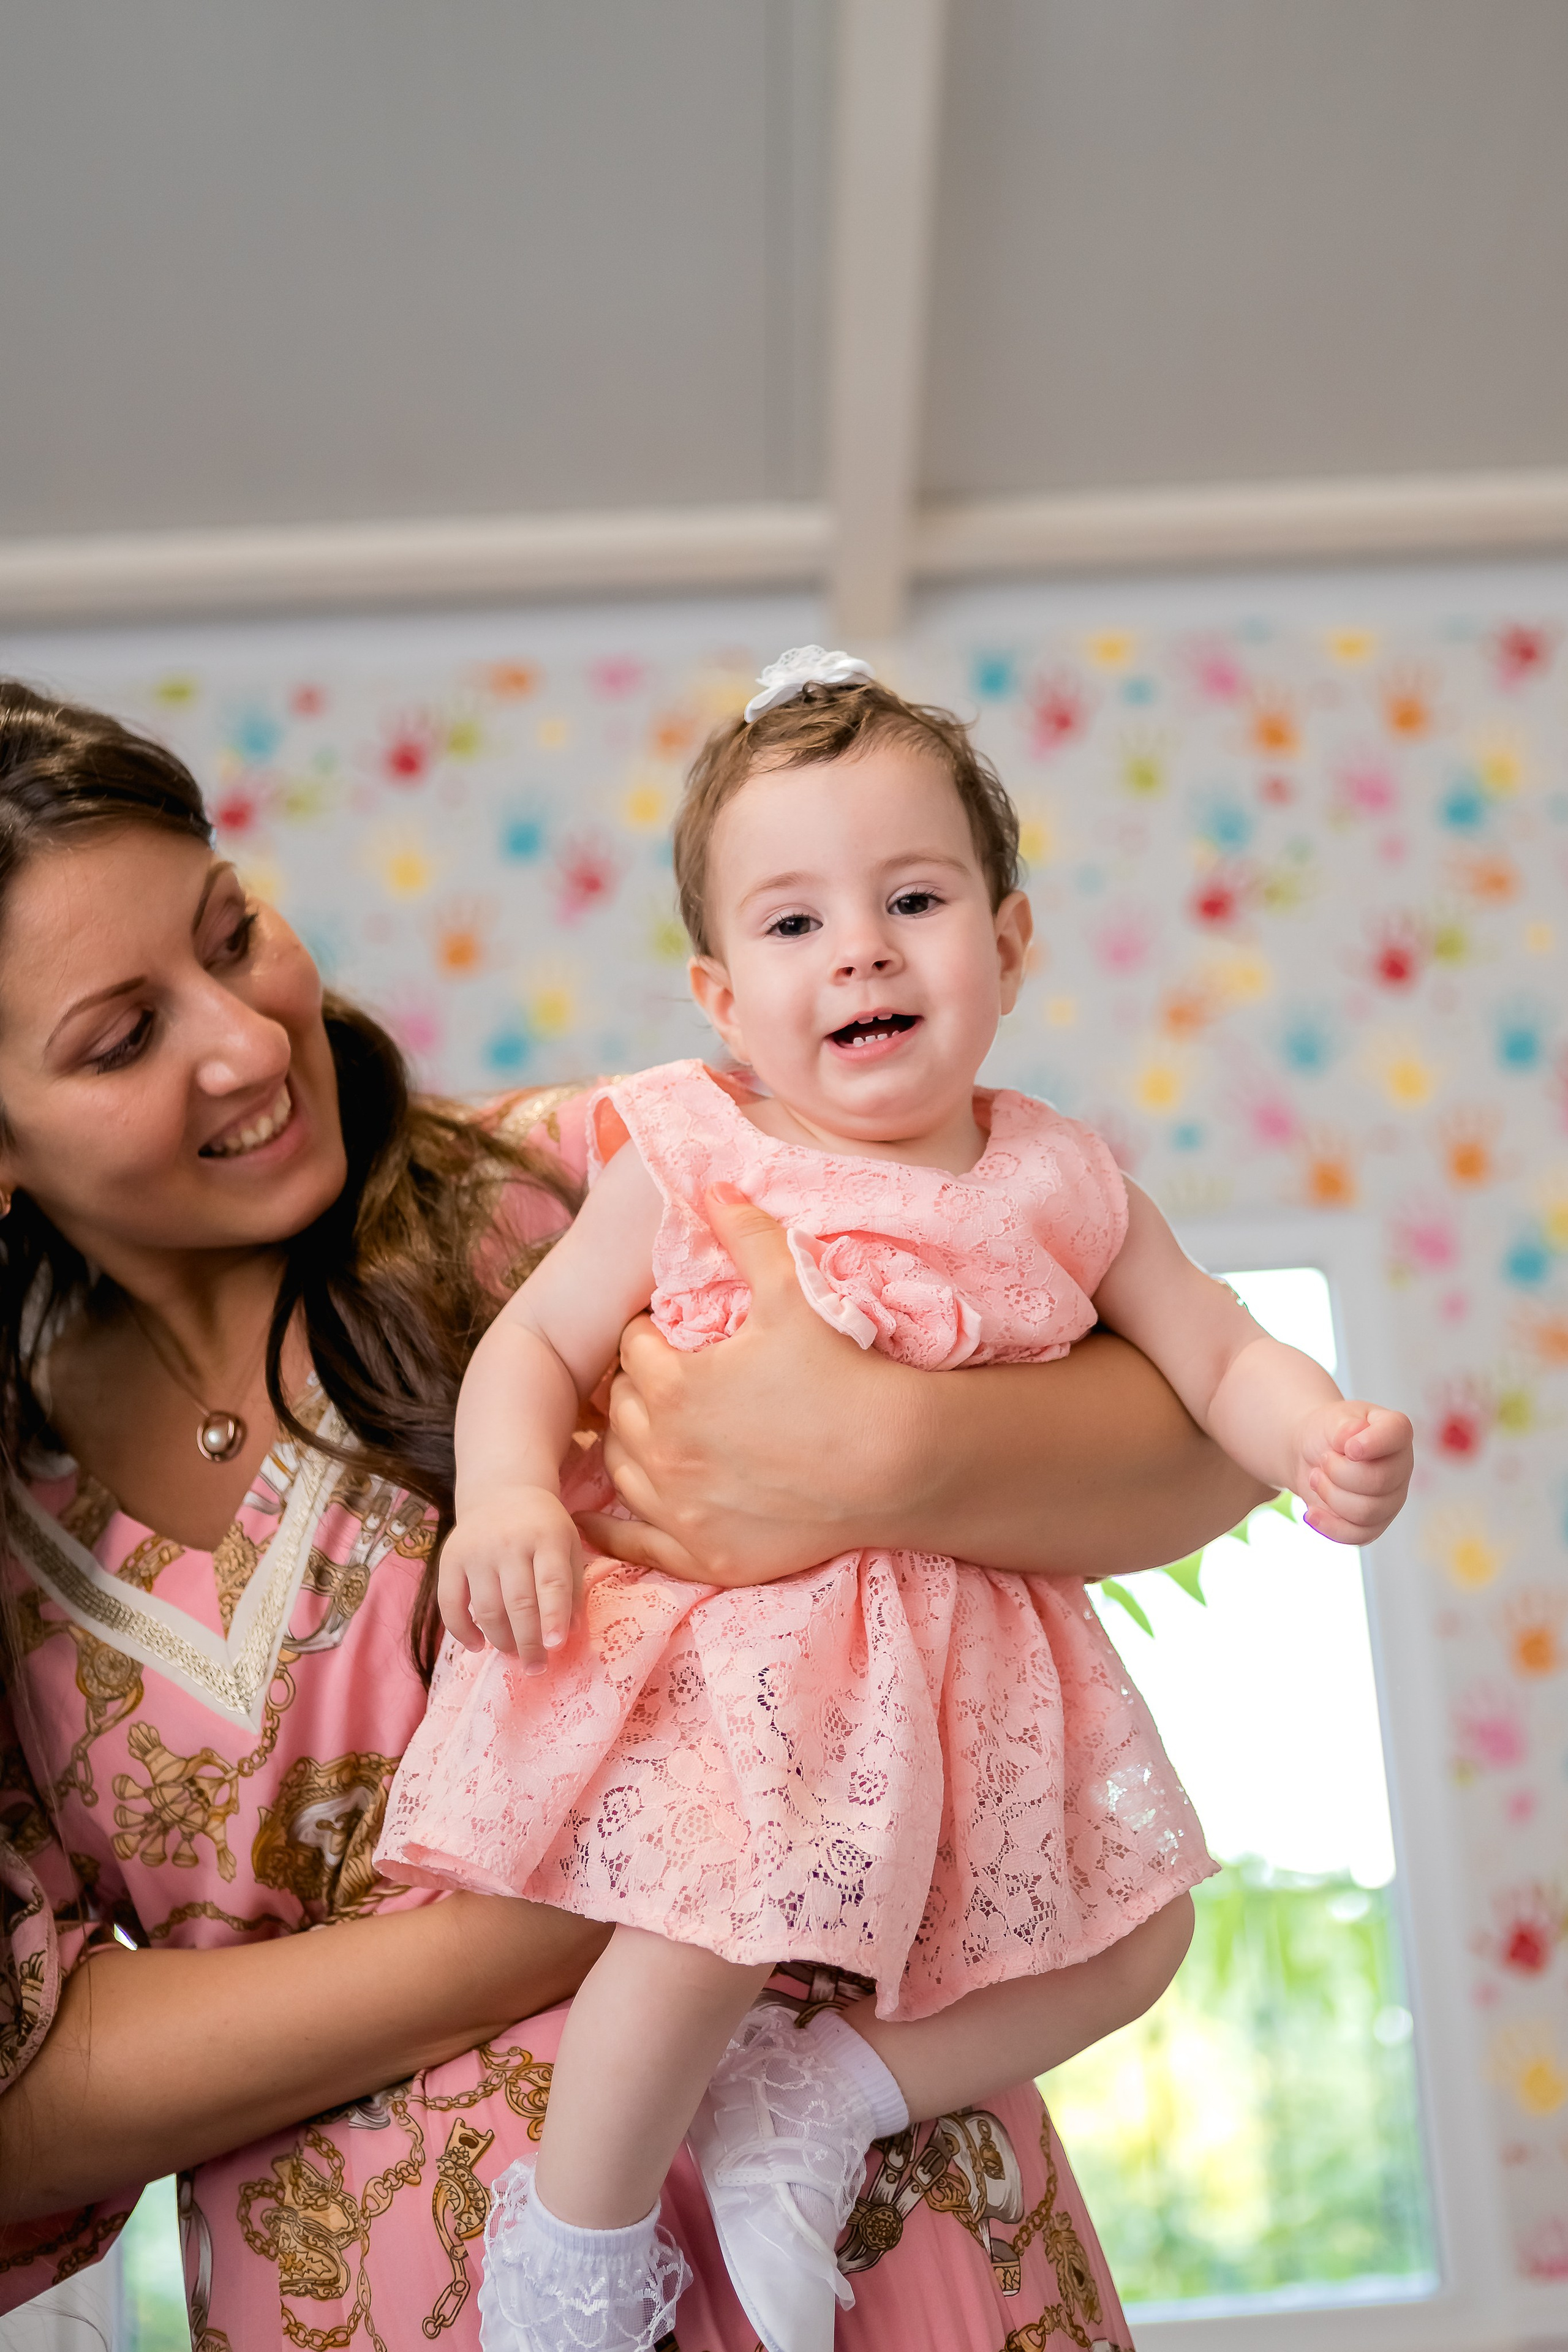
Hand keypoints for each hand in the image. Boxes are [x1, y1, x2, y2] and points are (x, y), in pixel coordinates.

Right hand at [437, 1485, 581, 1666]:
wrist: (503, 1492)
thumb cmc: (543, 1528)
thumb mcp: (569, 1546)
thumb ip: (572, 1587)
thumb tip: (571, 1633)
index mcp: (547, 1536)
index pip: (551, 1581)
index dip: (554, 1615)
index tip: (556, 1646)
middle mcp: (510, 1541)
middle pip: (519, 1603)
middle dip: (529, 1642)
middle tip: (537, 1666)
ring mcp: (477, 1550)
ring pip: (487, 1609)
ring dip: (501, 1641)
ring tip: (514, 1655)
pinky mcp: (450, 1558)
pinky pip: (450, 1604)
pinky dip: (462, 1631)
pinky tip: (477, 1646)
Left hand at [576, 1185, 911, 1585]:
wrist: (897, 1464)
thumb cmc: (843, 1374)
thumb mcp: (793, 1291)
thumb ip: (747, 1234)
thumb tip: (712, 1185)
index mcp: (670, 1386)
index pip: (634, 1349)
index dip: (653, 1334)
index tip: (673, 1332)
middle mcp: (661, 1452)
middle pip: (621, 1409)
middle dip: (638, 1387)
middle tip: (666, 1376)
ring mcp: (681, 1512)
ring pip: (620, 1472)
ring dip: (628, 1446)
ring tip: (651, 1430)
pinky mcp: (705, 1556)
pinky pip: (633, 1547)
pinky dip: (609, 1532)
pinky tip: (594, 1523)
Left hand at [1297, 1401, 1413, 1544]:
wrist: (1311, 1454)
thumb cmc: (1328, 1433)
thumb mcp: (1332, 1419)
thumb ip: (1344, 1426)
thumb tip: (1352, 1439)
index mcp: (1396, 1432)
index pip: (1398, 1432)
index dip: (1373, 1442)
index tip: (1348, 1447)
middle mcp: (1400, 1467)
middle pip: (1378, 1482)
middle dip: (1338, 1472)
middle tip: (1323, 1460)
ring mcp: (1390, 1499)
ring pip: (1366, 1512)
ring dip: (1330, 1494)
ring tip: (1316, 1477)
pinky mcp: (1374, 1524)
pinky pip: (1358, 1536)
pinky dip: (1329, 1526)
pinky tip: (1311, 1513)